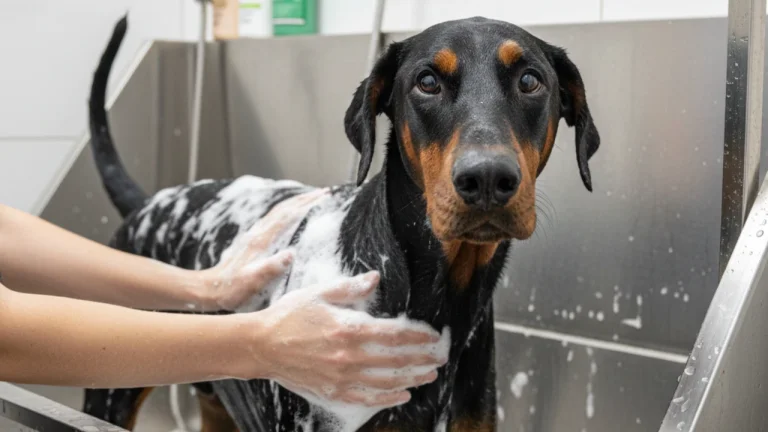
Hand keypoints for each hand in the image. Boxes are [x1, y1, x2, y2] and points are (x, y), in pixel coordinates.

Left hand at [197, 189, 327, 310]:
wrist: (209, 289)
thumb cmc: (231, 290)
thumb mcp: (251, 282)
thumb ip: (269, 268)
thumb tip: (290, 253)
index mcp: (261, 241)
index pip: (287, 216)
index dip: (306, 204)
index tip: (324, 196)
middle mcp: (258, 233)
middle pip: (285, 208)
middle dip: (306, 198)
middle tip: (326, 192)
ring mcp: (255, 235)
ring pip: (279, 210)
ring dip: (298, 201)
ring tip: (314, 197)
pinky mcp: (253, 240)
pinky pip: (275, 218)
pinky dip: (288, 210)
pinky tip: (293, 213)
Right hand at [246, 272, 448, 407]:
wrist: (260, 345)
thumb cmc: (289, 315)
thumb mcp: (319, 293)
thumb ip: (351, 288)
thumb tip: (376, 278)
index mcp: (349, 328)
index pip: (395, 333)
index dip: (418, 336)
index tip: (433, 336)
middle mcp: (349, 356)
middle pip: (396, 360)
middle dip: (422, 358)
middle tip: (441, 357)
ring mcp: (341, 377)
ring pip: (387, 381)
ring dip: (412, 378)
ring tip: (430, 375)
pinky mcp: (332, 391)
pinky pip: (366, 398)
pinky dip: (387, 398)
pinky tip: (403, 394)